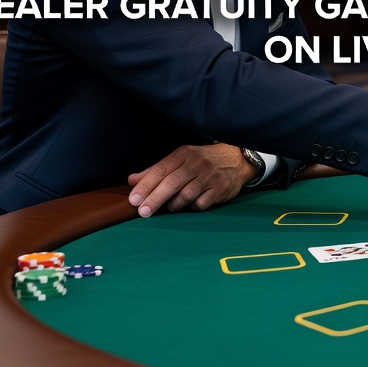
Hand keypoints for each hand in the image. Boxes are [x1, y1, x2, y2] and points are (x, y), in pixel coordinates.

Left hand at [126, 144, 254, 217]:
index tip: (133, 200)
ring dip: (174, 205)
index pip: (160, 170)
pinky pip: (201, 204)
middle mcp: (196, 163)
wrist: (235, 159)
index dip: (145, 186)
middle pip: (172, 183)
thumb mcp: (179, 160)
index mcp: (183, 154)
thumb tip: (132, 181)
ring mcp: (210, 176)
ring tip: (170, 207)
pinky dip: (192, 207)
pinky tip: (191, 204)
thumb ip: (155, 171)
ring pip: (186, 195)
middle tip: (143, 212)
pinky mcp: (221, 188)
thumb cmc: (201, 161)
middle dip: (155, 199)